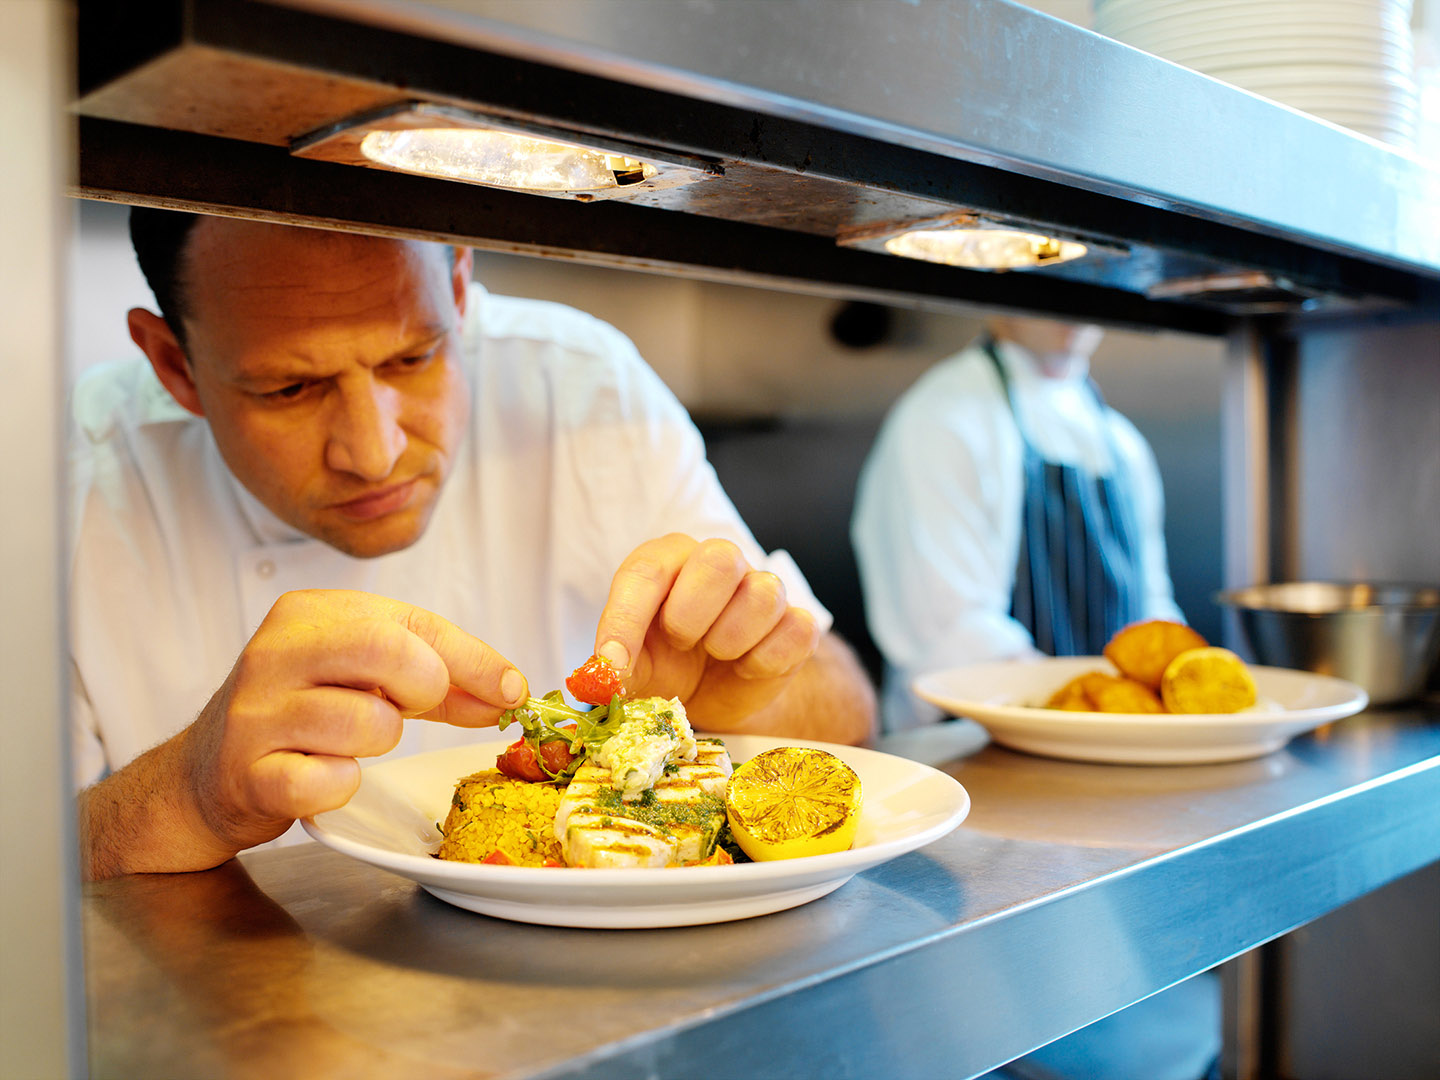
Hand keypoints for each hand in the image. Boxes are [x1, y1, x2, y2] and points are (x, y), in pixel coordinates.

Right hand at [180, 589, 525, 859]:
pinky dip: (342, 784)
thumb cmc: (300, 715)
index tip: (510, 690)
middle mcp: (276, 652)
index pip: (413, 622)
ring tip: (348, 743)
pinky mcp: (248, 774)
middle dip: (426, 688)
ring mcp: (256, 713)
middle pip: (389, 652)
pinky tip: (318, 774)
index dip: (474, 659)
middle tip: (415, 709)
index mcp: (309, 613)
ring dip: (380, 743)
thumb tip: (508, 691)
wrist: (203, 776)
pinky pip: (332, 781)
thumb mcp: (367, 677)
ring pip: (370, 724)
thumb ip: (439, 678)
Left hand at [592, 534, 820, 729]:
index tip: (614, 663)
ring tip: (715, 656)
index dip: (626, 619)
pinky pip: (797, 630)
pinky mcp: (795, 624)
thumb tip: (605, 675)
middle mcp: (718, 562)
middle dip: (691, 614)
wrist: (706, 697)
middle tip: (681, 644)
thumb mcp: (628, 668)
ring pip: (764, 593)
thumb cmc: (661, 666)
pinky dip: (766, 660)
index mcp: (668, 560)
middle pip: (720, 558)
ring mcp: (763, 589)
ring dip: (730, 640)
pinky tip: (745, 669)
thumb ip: (612, 667)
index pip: (647, 570)